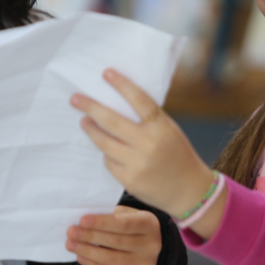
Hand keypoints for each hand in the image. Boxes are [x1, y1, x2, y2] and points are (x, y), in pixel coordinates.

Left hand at [66, 205, 160, 264]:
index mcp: (149, 224)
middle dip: (90, 237)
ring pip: (113, 260)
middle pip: (116, 242)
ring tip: (71, 245)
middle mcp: (152, 245)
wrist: (151, 245)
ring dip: (88, 252)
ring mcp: (146, 264)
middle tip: (71, 232)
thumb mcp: (128, 214)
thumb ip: (111, 215)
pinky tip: (81, 257)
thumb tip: (85, 221)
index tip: (82, 220)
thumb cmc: (133, 224)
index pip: (124, 224)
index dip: (102, 223)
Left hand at [70, 69, 214, 218]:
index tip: (106, 73)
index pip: (140, 100)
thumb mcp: (169, 131)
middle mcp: (149, 144)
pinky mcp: (129, 180)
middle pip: (112, 121)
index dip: (122, 85)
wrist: (189, 191)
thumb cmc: (177, 155)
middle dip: (91, 107)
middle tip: (75, 99)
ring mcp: (137, 163)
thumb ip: (148, 120)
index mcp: (162, 127)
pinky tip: (105, 149)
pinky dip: (106, 153)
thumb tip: (116, 102)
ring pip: (104, 143)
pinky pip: (109, 162)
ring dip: (91, 130)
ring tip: (84, 120)